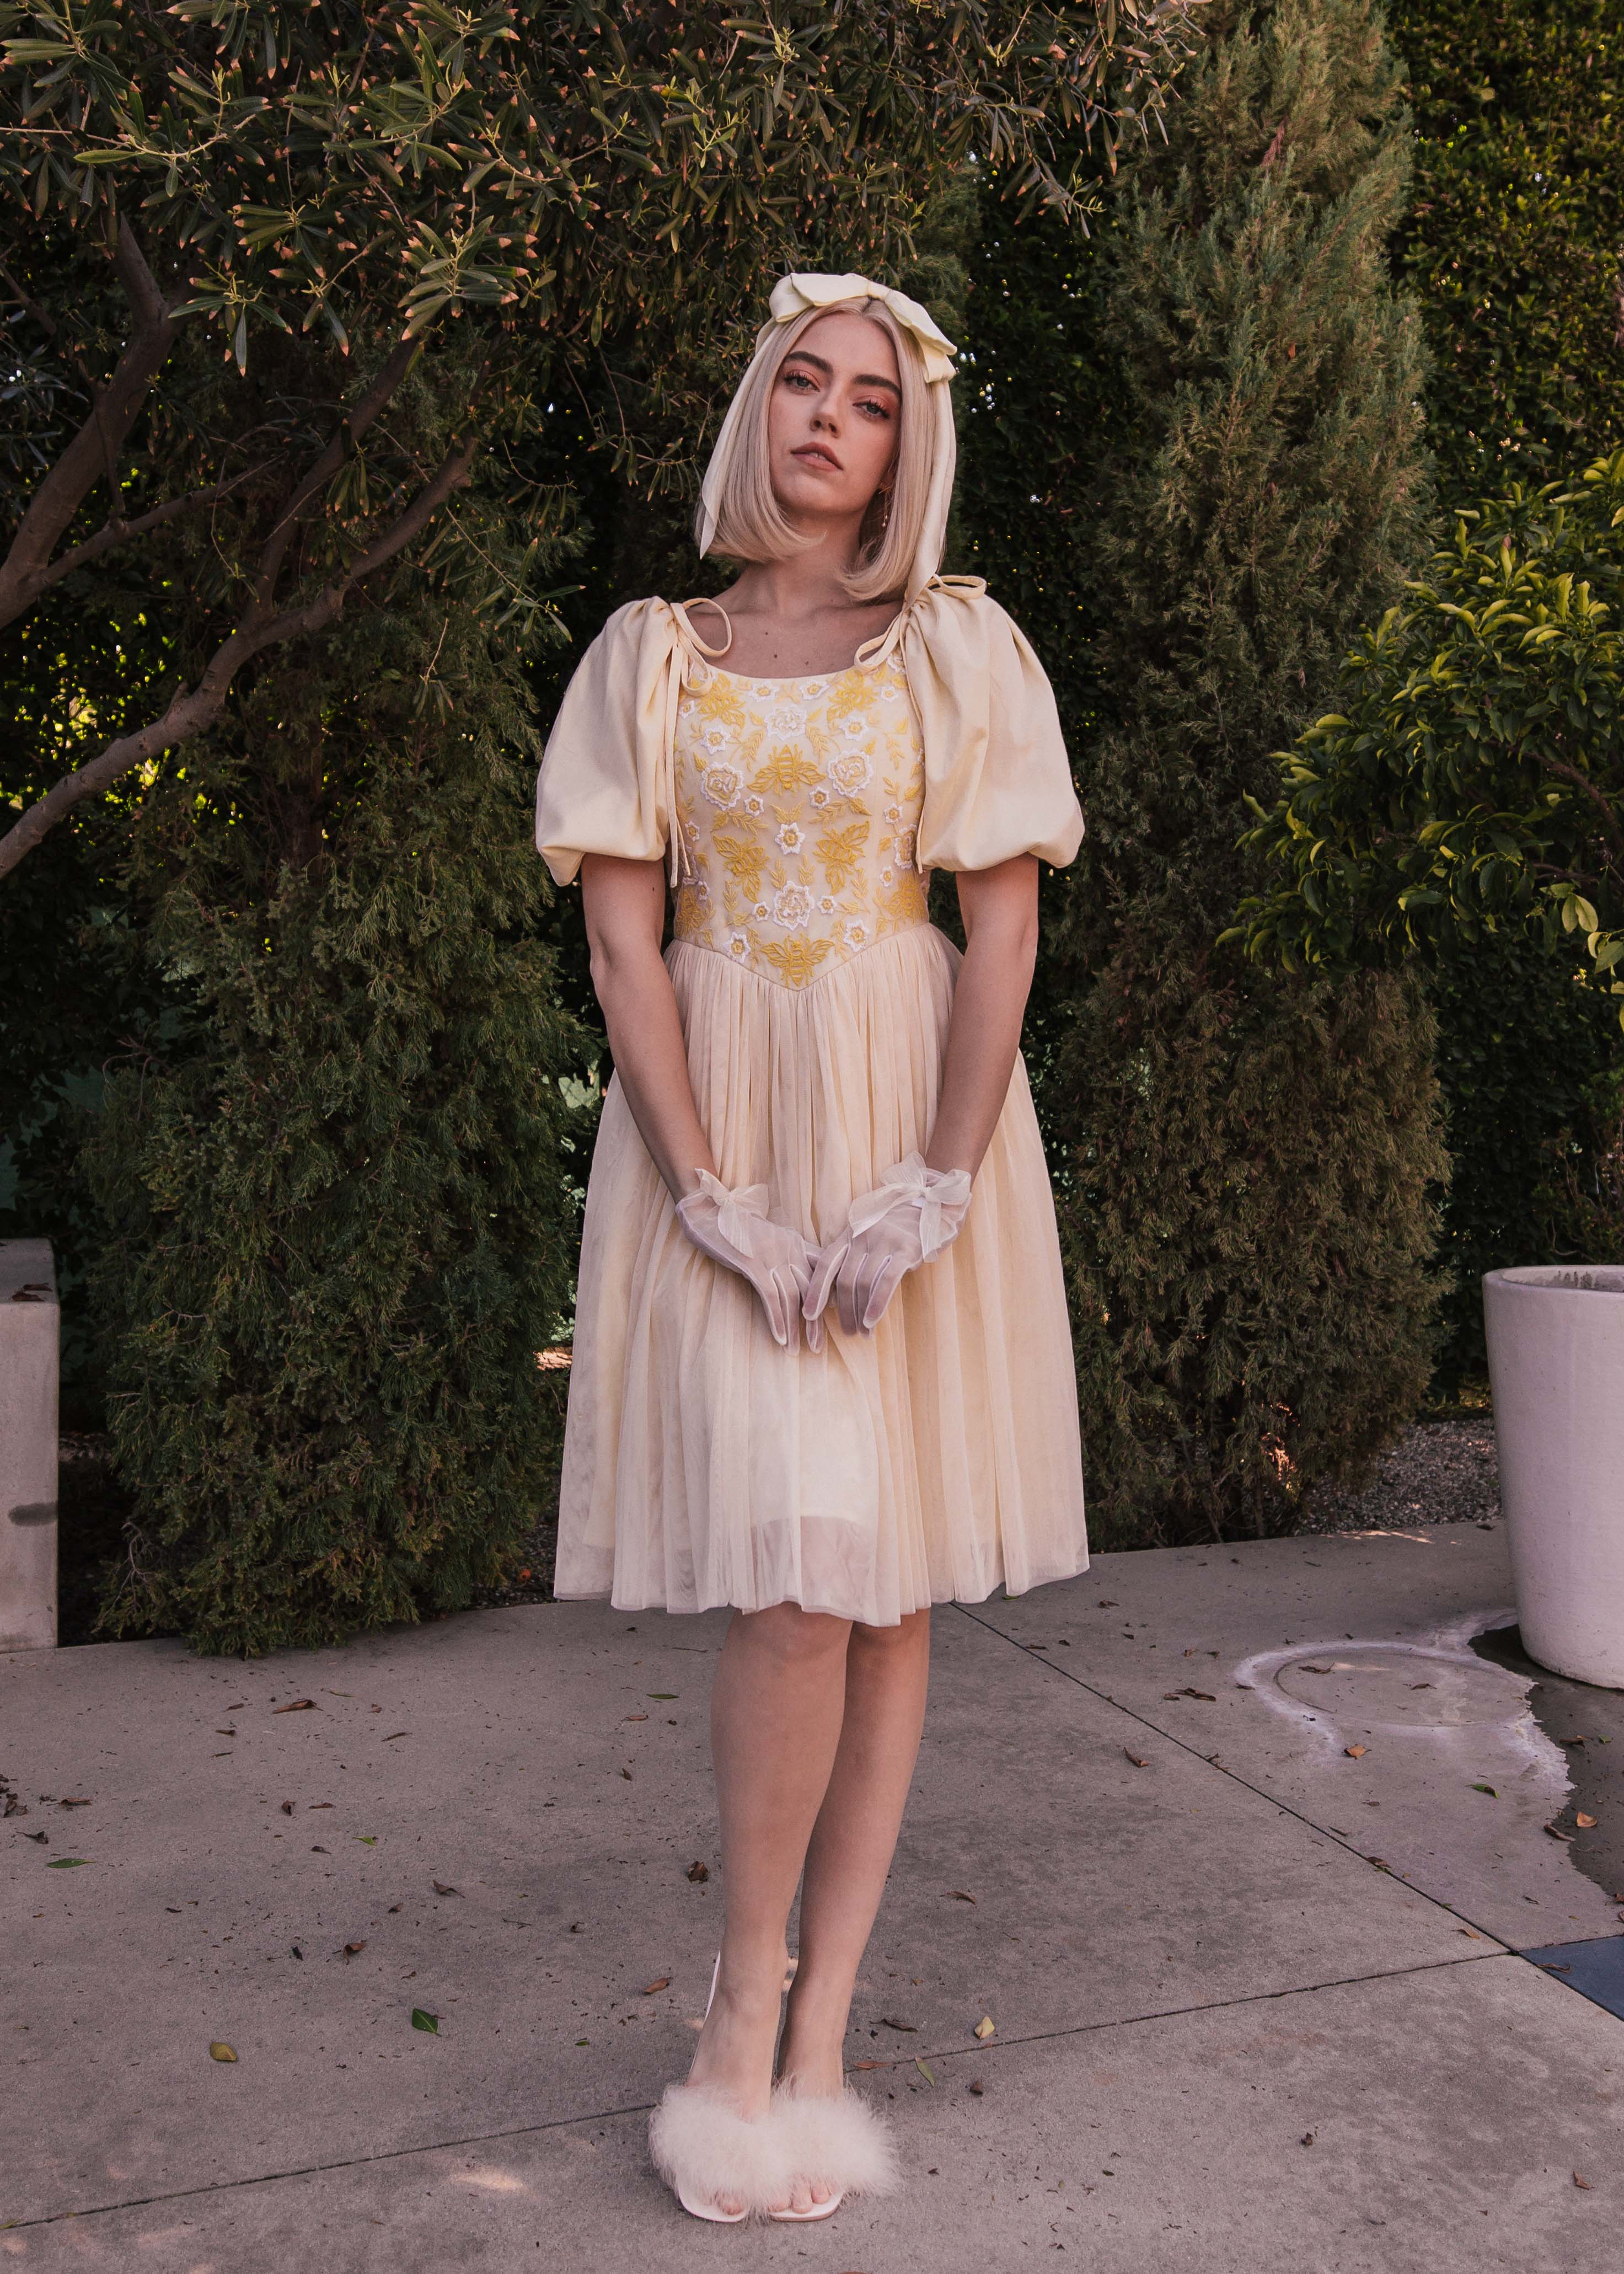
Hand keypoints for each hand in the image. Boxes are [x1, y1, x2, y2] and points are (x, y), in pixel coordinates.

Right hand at [675, 1171, 817, 1348]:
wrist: (710, 1210)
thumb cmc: (738, 1228)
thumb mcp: (771, 1238)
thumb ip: (787, 1254)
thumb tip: (799, 1280)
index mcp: (797, 1243)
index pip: (823, 1272)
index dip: (831, 1297)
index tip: (835, 1320)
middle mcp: (790, 1249)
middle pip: (812, 1291)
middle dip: (815, 1323)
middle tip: (817, 1347)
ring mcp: (773, 1256)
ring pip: (792, 1297)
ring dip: (795, 1328)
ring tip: (795, 1350)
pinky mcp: (753, 1263)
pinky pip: (770, 1296)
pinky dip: (777, 1320)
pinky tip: (780, 1339)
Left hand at [804, 1153, 972, 1336]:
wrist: (931, 1202)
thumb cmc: (896, 1227)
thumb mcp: (868, 1235)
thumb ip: (853, 1256)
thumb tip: (834, 1294)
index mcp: (850, 1234)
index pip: (826, 1263)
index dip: (815, 1290)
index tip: (809, 1315)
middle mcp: (863, 1236)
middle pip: (844, 1279)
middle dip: (843, 1310)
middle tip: (846, 1332)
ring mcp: (884, 1241)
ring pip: (864, 1283)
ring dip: (860, 1313)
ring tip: (862, 1334)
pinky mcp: (906, 1249)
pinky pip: (886, 1281)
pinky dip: (876, 1305)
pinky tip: (872, 1322)